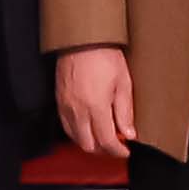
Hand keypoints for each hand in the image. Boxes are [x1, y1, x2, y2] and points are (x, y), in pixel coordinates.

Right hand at [54, 45, 138, 159]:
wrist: (82, 39)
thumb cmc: (104, 55)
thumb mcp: (123, 82)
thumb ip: (125, 112)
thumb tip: (129, 133)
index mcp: (96, 107)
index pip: (107, 142)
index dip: (118, 151)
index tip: (125, 150)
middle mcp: (78, 111)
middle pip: (89, 145)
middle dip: (103, 150)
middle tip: (115, 145)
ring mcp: (66, 107)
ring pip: (75, 138)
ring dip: (90, 142)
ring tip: (102, 136)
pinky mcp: (59, 101)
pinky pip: (66, 126)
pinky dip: (77, 132)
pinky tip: (87, 126)